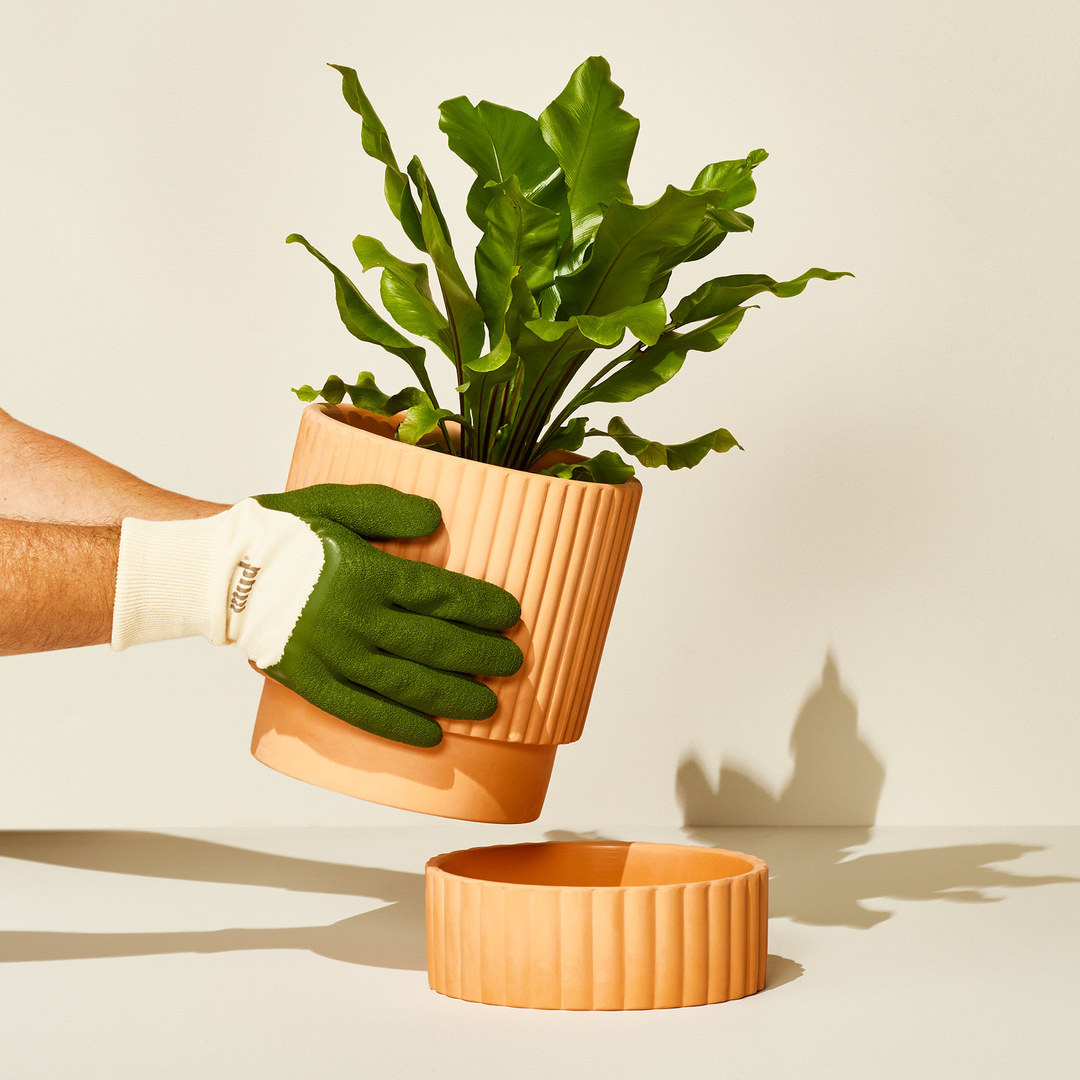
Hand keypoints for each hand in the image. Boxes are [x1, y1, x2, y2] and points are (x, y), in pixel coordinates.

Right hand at [112, 483, 522, 745]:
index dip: (480, 607)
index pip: (439, 595)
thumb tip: (437, 519)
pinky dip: (398, 726)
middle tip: (514, 662)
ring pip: (406, 684)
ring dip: (451, 695)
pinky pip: (362, 712)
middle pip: (432, 644)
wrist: (216, 575)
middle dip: (479, 655)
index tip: (512, 614)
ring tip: (488, 704)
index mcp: (364, 572)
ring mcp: (333, 657)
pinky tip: (431, 736)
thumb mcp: (331, 502)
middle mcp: (354, 619)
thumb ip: (384, 508)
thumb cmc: (279, 534)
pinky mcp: (312, 683)